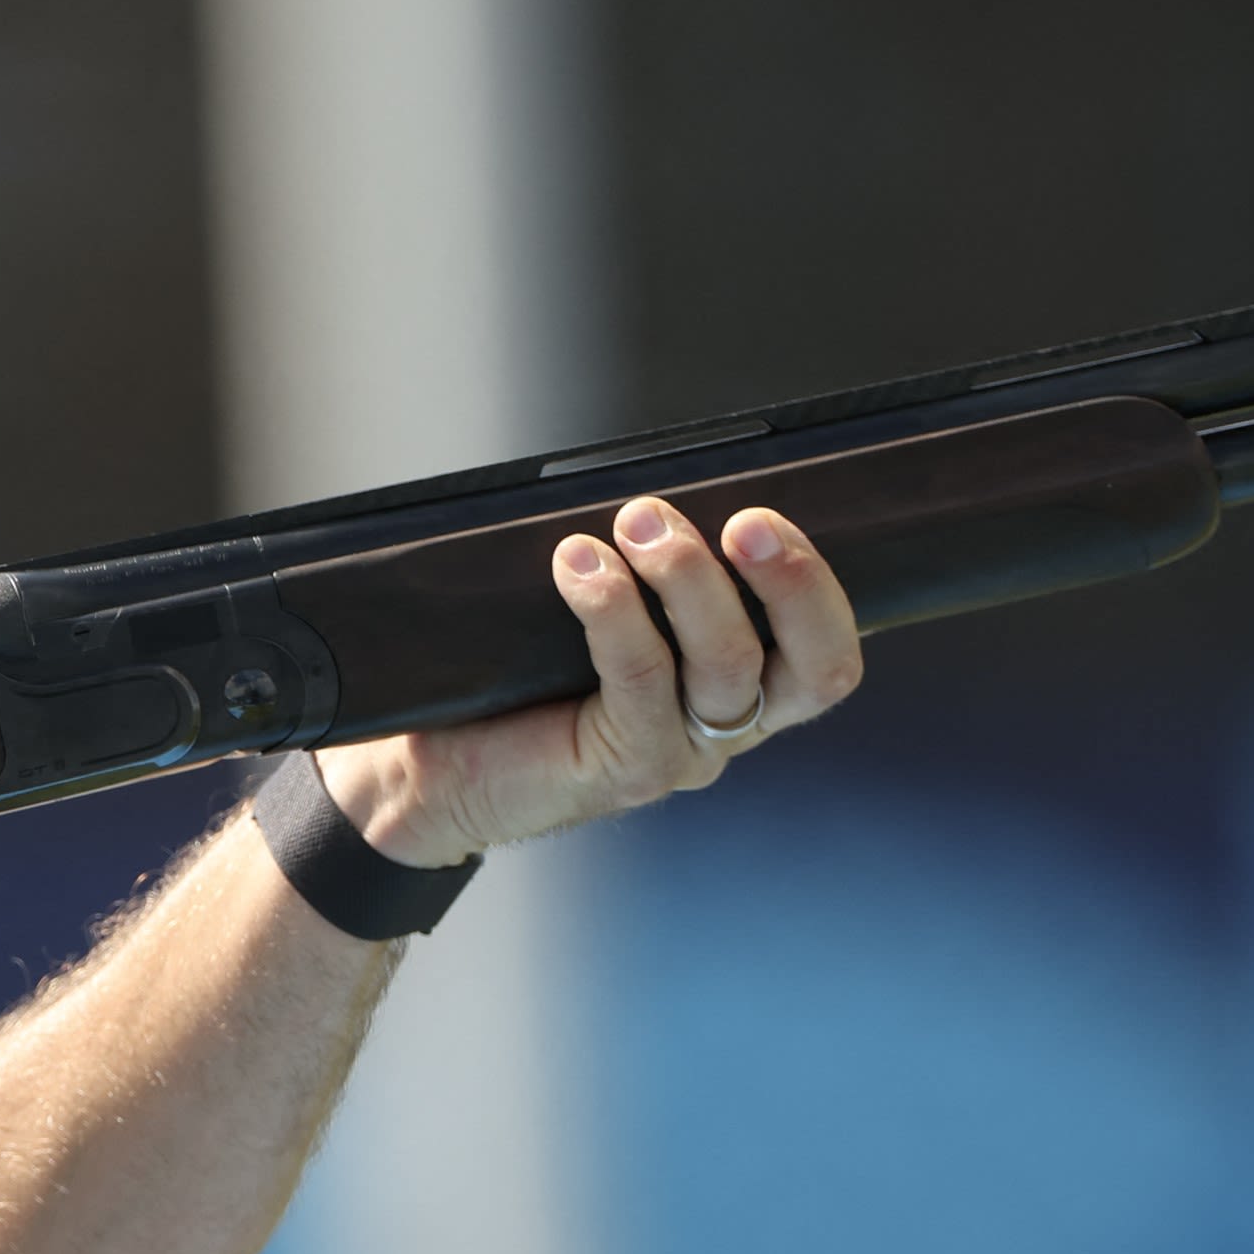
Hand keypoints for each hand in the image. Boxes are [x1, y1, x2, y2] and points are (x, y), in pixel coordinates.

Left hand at [317, 497, 863, 866]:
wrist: (425, 762)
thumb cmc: (514, 670)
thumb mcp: (598, 601)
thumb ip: (643, 561)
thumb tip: (654, 484)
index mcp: (744, 681)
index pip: (829, 648)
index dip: (819, 584)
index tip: (766, 511)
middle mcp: (727, 724)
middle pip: (816, 668)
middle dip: (793, 581)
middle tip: (742, 518)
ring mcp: (680, 752)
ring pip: (726, 666)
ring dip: (689, 580)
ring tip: (636, 523)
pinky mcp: (622, 769)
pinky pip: (641, 682)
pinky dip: (614, 611)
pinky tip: (577, 564)